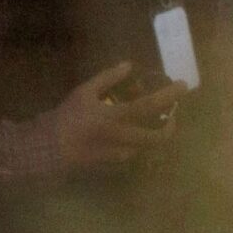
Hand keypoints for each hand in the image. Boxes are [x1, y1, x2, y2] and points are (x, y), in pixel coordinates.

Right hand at [32, 61, 185, 175]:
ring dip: (154, 133)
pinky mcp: (114, 165)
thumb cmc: (65, 118)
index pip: (149, 106)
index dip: (169, 96)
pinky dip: (138, 141)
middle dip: (170, 125)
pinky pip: (134, 152)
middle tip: (171, 114)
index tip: (183, 86)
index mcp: (114, 118)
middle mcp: (122, 139)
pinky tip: (129, 131)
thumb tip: (129, 66)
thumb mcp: (83, 92)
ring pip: (147, 146)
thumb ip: (108, 78)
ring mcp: (120, 155)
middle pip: (158, 136)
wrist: (48, 151)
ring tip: (149, 119)